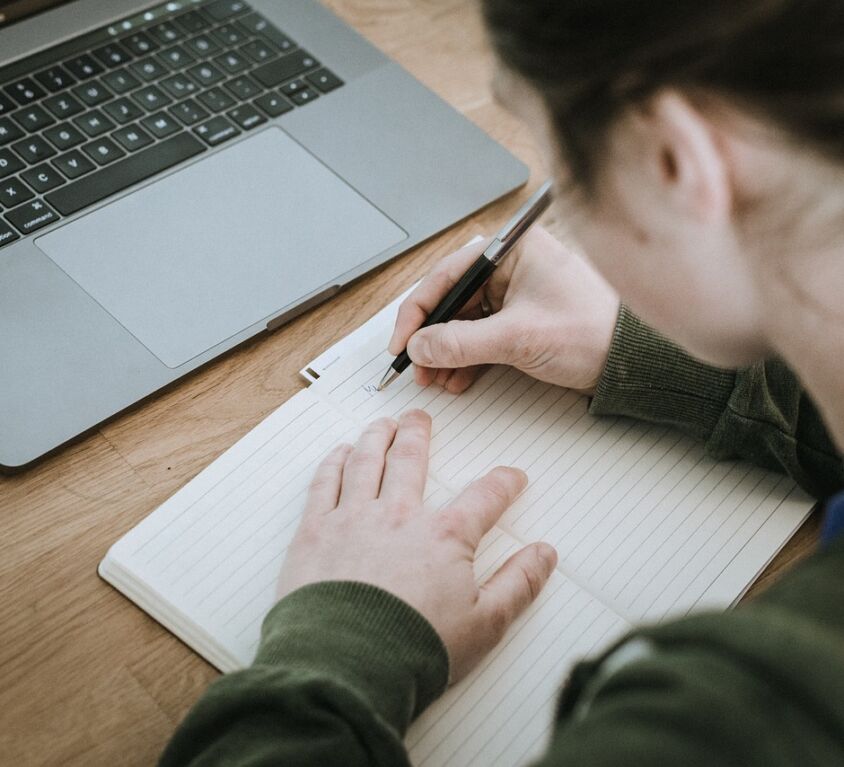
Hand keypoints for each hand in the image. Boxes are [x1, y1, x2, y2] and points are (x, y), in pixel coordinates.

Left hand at [277, 410, 556, 681]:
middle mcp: (399, 515)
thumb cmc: (413, 649)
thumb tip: (544, 554)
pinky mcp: (315, 531)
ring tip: (382, 423)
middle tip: (420, 418)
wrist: (346, 666)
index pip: (484, 497)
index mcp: (443, 536)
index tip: (512, 476)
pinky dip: (334, 462)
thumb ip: (518, 583)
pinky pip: (325, 482)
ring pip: (367, 461)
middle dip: (418, 434)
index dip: (503, 483)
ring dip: (377, 436)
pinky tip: (340, 452)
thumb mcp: (484, 624)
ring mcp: (354, 518)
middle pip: (411, 460)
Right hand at [389, 225, 619, 394]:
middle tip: (416, 366)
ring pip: (464, 322)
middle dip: (431, 338)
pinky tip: (457, 379)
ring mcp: (515, 294)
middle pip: (451, 300)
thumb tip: (420, 346)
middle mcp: (510, 268)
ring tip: (435, 378)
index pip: (446, 276)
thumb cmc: (592, 331)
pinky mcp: (521, 320)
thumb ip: (462, 342)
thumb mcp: (518, 337)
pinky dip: (466, 358)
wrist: (632, 361)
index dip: (417, 312)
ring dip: (446, 352)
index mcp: (511, 251)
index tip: (402, 343)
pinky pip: (482, 336)